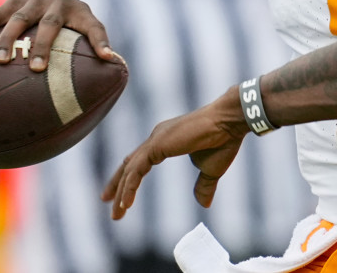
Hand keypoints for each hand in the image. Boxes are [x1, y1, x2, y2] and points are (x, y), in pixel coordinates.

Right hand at [0, 0, 115, 72]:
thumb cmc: (68, 13)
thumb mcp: (86, 19)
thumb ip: (98, 38)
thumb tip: (112, 60)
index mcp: (76, 10)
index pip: (92, 25)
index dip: (100, 40)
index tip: (105, 58)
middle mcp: (52, 3)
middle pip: (48, 24)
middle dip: (42, 45)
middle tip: (36, 68)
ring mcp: (28, 1)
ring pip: (17, 18)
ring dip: (8, 39)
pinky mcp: (9, 2)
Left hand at [102, 87, 248, 217]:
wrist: (230, 122)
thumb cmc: (222, 141)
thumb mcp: (210, 170)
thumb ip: (203, 186)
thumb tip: (204, 204)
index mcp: (166, 140)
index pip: (140, 160)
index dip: (128, 177)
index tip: (118, 193)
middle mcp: (157, 137)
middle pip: (130, 163)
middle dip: (117, 184)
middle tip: (107, 202)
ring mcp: (156, 139)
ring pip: (130, 169)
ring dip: (121, 191)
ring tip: (117, 213)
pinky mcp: (158, 145)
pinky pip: (137, 170)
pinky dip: (129, 187)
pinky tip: (126, 203)